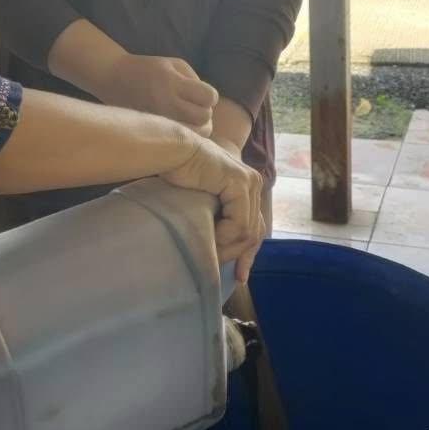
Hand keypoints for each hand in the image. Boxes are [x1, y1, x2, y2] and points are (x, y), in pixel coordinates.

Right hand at [99, 54, 217, 133]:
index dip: (209, 95)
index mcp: (172, 82)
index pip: (209, 97)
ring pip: (194, 135)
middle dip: (204, 112)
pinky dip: (185, 136)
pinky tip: (178, 126)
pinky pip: (179, 142)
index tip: (199, 92)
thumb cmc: (149, 68)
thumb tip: (209, 106)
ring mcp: (158, 120)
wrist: (114, 78)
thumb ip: (196, 82)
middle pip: (204, 118)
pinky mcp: (151, 131)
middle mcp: (165, 103)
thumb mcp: (175, 64)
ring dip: (197, 127)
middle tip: (193, 106)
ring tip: (186, 117)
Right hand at [160, 135, 264, 282]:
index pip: (255, 225)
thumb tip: (220, 246)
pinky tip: (210, 235)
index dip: (249, 253)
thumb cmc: (179, 176)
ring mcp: (250, 182)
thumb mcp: (205, 203)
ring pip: (247, 230)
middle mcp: (254, 183)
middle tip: (234, 275)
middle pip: (255, 231)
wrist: (172, 153)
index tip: (240, 276)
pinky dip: (225, 235)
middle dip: (244, 256)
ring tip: (210, 251)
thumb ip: (218, 217)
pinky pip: (239, 222)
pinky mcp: (240, 183)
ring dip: (228, 246)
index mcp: (247, 185)